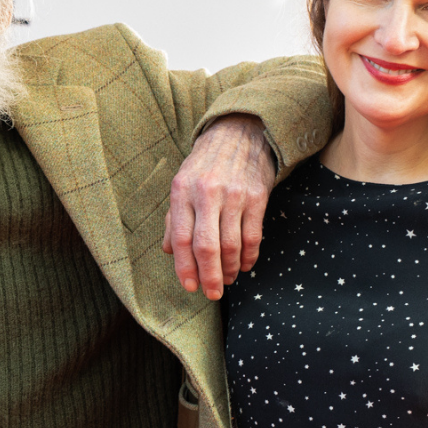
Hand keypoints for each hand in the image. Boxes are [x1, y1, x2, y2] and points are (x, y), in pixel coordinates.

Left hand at [161, 113, 275, 299]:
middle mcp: (207, 193)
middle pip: (207, 246)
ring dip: (230, 269)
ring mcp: (234, 195)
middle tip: (212, 294)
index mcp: (182, 191)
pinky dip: (249, 256)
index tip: (189, 286)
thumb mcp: (181, 184)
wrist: (240, 133)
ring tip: (228, 280)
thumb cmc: (205, 164)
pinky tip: (245, 265)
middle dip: (210, 276)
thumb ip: (174, 219)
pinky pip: (253, 235)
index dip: (185, 267)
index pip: (182, 238)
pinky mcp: (257, 196)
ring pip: (232, 244)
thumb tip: (170, 252)